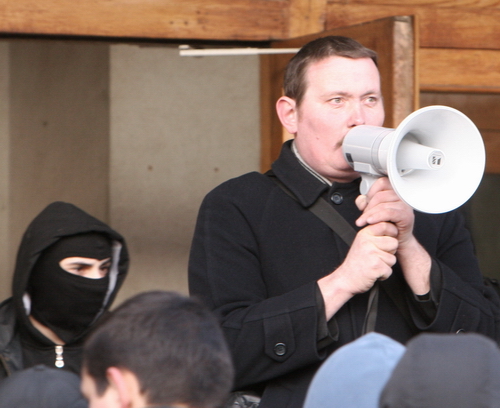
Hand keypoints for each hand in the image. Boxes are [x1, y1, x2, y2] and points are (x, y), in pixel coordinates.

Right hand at [318, 221, 397, 319]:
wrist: (345, 279)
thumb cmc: (356, 262)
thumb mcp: (362, 243)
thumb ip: (374, 235)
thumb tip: (393, 228)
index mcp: (364, 234)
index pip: (385, 225)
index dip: (392, 232)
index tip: (388, 239)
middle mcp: (367, 242)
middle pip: (394, 242)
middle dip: (390, 252)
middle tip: (377, 257)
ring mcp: (371, 253)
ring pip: (393, 258)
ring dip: (386, 265)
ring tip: (374, 265)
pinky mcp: (375, 266)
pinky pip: (389, 270)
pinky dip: (383, 275)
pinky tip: (373, 273)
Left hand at [355, 176, 430, 294]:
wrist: (396, 241)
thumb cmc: (386, 225)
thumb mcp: (373, 212)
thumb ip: (366, 203)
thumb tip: (361, 199)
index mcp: (394, 191)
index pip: (381, 182)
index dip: (370, 192)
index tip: (365, 204)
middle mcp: (401, 196)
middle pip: (380, 194)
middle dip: (368, 206)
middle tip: (362, 217)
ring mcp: (405, 205)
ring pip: (383, 203)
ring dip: (369, 213)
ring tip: (363, 221)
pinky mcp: (406, 215)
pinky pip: (389, 212)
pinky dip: (377, 216)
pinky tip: (369, 222)